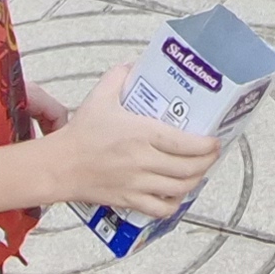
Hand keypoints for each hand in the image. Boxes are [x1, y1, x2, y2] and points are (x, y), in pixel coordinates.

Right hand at [60, 79, 225, 219]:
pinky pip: (160, 209)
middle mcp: (143, 161)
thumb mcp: (100, 96)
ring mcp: (137, 183)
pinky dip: (174, 204)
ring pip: (179, 189)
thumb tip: (135, 64)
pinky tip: (177, 194)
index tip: (215, 140)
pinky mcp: (129, 200)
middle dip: (207, 163)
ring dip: (195, 181)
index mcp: (141, 134)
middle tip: (212, 154)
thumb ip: (119, 77)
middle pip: (188, 168)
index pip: (185, 143)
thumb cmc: (80, 134)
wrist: (59, 165)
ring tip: (199, 171)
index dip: (207, 145)